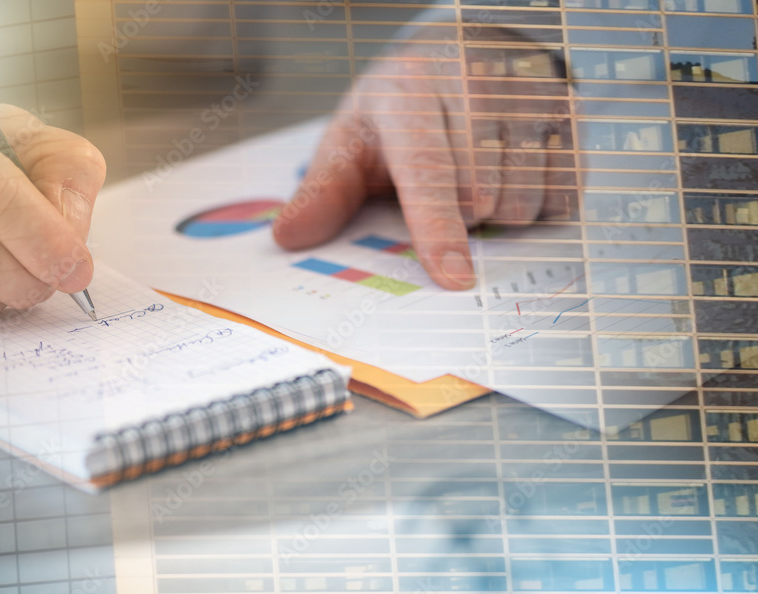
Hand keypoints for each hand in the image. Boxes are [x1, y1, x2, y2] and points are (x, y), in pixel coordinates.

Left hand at [273, 40, 569, 289]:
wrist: (461, 51)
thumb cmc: (400, 108)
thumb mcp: (352, 138)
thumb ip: (323, 190)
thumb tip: (289, 236)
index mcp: (409, 91)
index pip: (429, 171)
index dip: (439, 229)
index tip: (454, 277)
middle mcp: (474, 82)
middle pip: (483, 195)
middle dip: (463, 218)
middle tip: (447, 190)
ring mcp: (528, 92)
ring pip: (528, 196)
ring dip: (503, 214)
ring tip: (478, 178)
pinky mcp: (569, 107)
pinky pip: (567, 187)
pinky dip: (541, 202)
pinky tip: (516, 175)